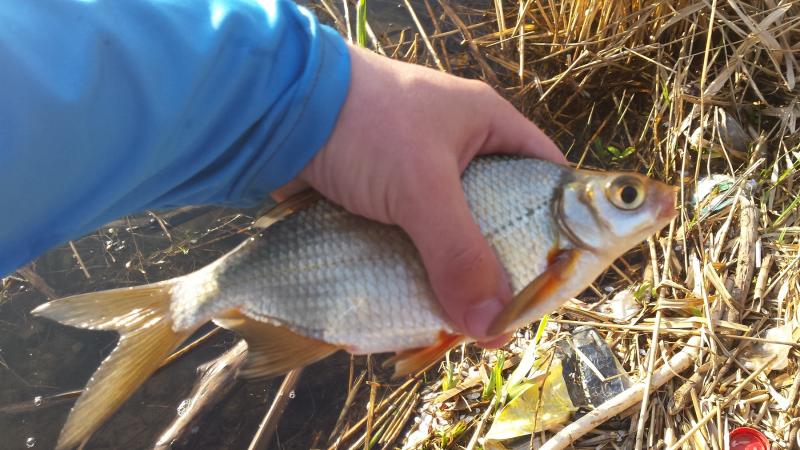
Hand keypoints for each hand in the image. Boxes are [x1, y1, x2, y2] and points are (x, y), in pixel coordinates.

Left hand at [276, 45, 565, 343]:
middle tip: (497, 322)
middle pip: (498, 222)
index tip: (555, 283)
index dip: (558, 231)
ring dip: (451, 281)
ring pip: (451, 241)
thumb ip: (459, 253)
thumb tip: (493, 328)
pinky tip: (411, 309)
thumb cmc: (365, 126)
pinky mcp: (384, 201)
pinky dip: (413, 275)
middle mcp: (461, 154)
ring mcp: (419, 179)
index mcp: (489, 129)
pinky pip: (412, 246)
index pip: (547, 180)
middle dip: (496, 272)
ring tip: (450, 328)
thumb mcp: (421, 186)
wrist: (278, 107)